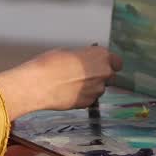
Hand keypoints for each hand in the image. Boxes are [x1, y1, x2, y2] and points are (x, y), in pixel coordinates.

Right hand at [0, 46, 122, 119]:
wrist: (38, 84)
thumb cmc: (50, 63)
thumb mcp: (70, 52)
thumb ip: (85, 57)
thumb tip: (87, 61)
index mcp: (101, 56)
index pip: (117, 62)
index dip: (109, 64)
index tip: (101, 65)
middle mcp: (103, 73)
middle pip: (109, 76)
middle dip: (100, 76)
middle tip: (84, 75)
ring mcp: (97, 90)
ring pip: (99, 88)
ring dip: (91, 87)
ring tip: (72, 84)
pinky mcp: (88, 103)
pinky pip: (90, 98)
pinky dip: (83, 96)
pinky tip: (69, 92)